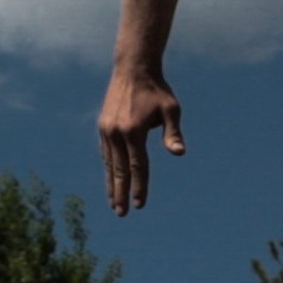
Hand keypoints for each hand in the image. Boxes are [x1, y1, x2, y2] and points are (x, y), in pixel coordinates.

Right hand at [99, 71, 183, 215]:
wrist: (133, 69)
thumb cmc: (157, 90)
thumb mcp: (170, 109)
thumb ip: (173, 132)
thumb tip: (179, 153)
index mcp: (133, 131)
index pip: (138, 167)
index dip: (140, 187)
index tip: (140, 205)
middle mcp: (117, 133)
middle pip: (120, 171)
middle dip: (121, 193)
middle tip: (121, 213)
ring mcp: (107, 130)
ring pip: (110, 164)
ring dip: (112, 185)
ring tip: (114, 204)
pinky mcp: (103, 127)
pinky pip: (106, 154)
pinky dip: (109, 169)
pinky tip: (111, 180)